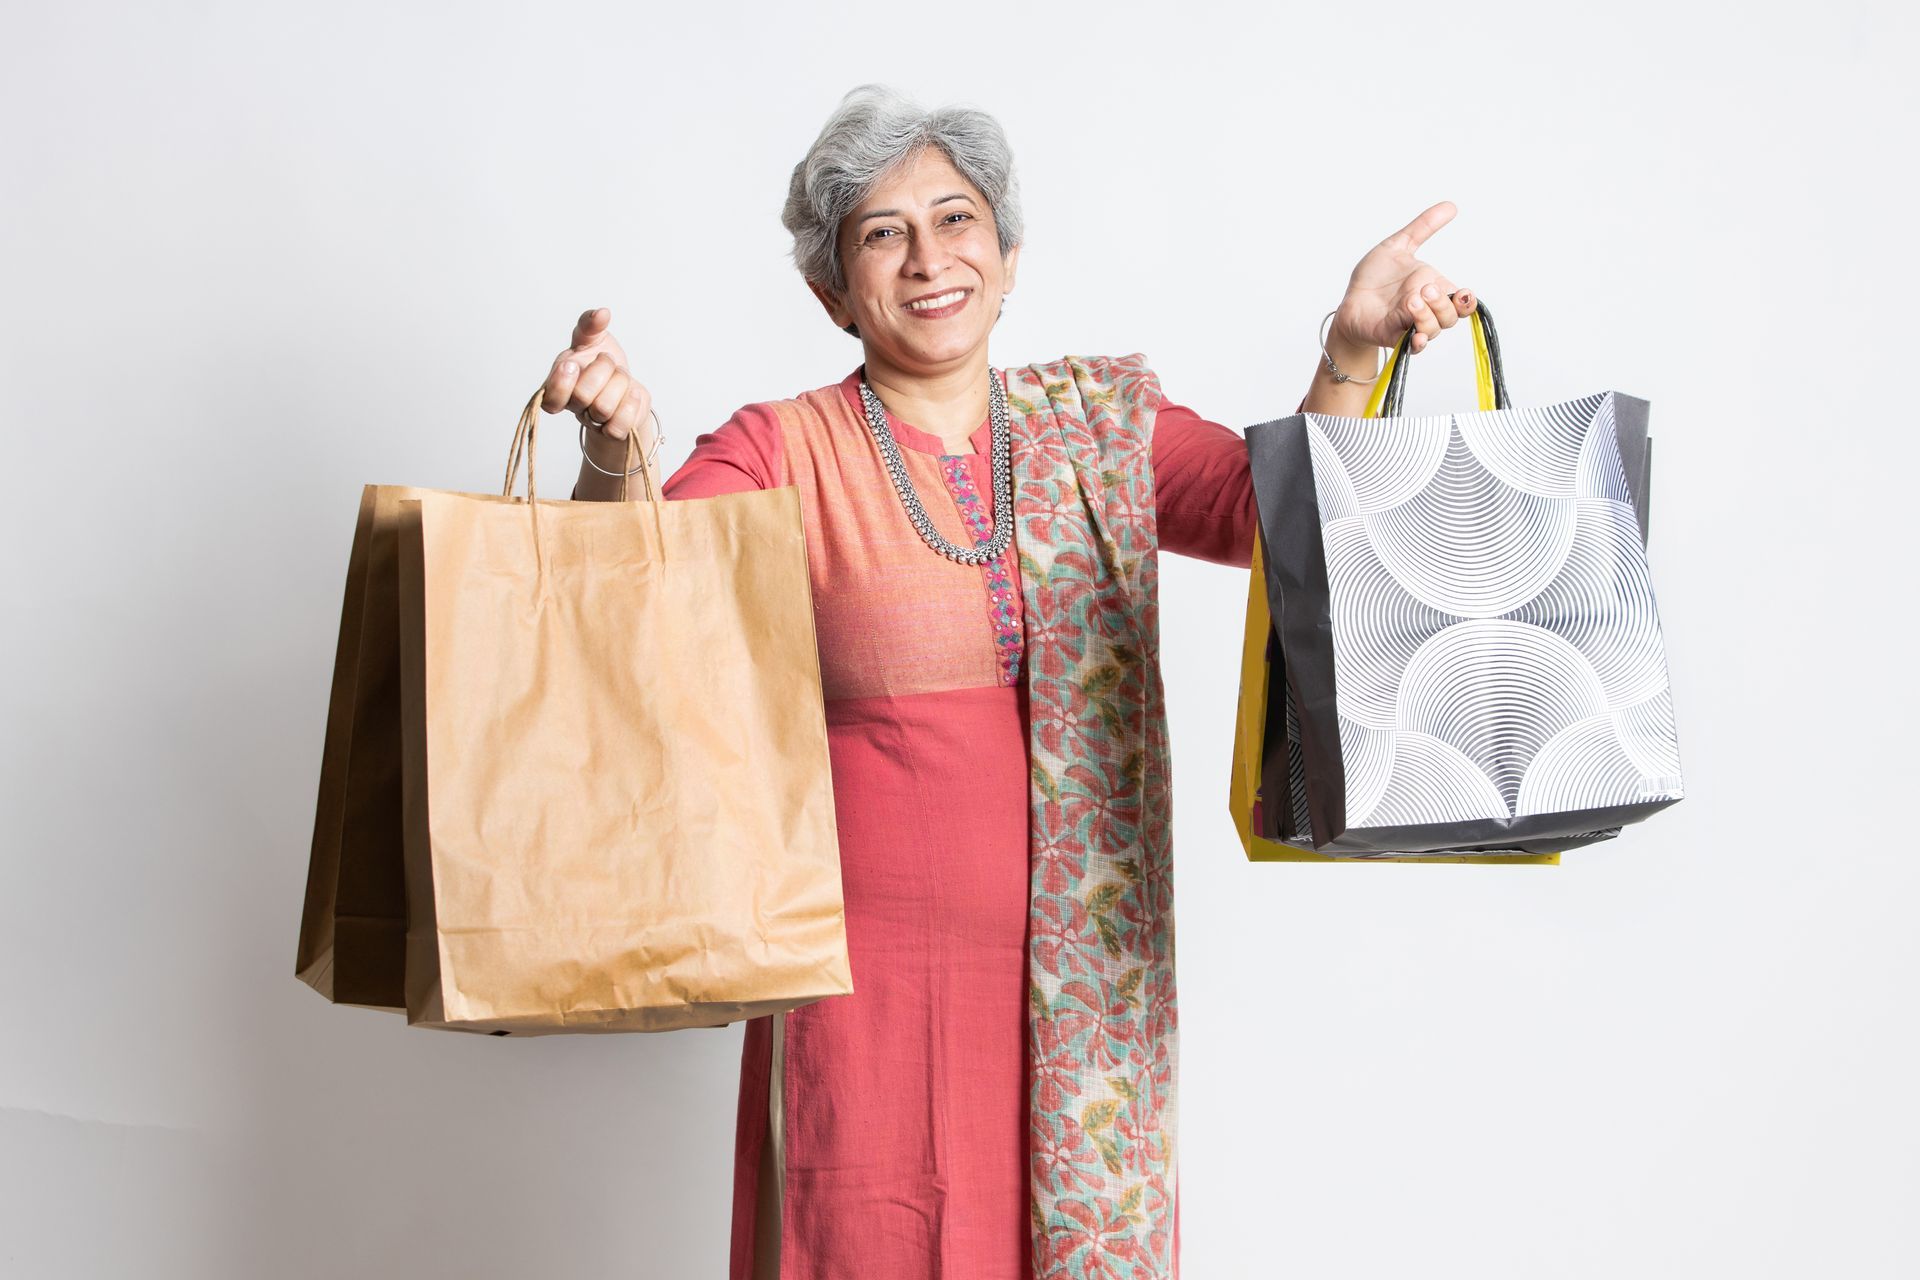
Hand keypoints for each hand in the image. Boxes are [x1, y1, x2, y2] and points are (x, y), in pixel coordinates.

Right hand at [540, 307, 654, 448]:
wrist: (626, 384)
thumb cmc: (602, 362)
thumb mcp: (594, 339)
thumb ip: (590, 325)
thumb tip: (601, 313)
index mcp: (560, 385)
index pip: (549, 399)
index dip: (560, 384)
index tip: (574, 363)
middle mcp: (574, 406)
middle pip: (582, 396)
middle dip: (603, 370)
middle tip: (608, 361)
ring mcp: (593, 421)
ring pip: (604, 408)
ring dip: (620, 383)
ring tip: (620, 376)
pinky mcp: (614, 432)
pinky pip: (621, 426)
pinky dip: (632, 404)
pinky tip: (633, 393)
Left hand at [1328, 202, 1475, 355]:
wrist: (1350, 299)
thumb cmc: (1375, 277)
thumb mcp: (1398, 246)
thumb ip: (1423, 227)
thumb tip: (1451, 205)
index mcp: (1434, 289)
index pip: (1461, 301)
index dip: (1467, 301)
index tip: (1463, 293)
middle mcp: (1427, 310)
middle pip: (1451, 316)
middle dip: (1443, 304)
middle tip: (1425, 289)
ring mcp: (1412, 325)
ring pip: (1434, 329)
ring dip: (1427, 316)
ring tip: (1411, 302)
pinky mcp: (1394, 338)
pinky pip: (1413, 346)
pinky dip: (1417, 342)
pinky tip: (1415, 335)